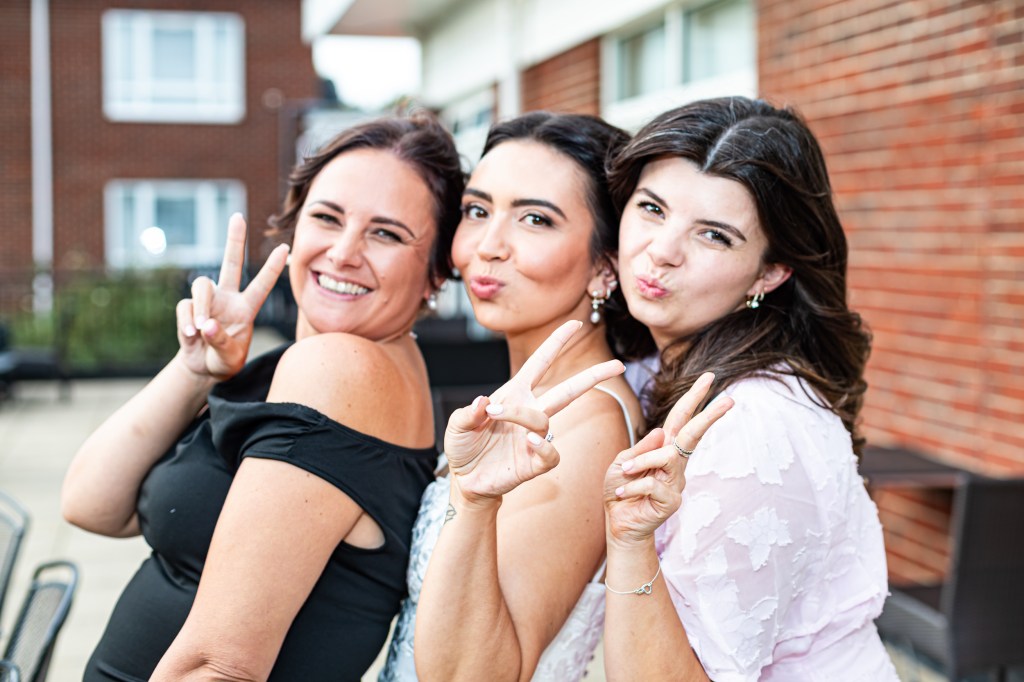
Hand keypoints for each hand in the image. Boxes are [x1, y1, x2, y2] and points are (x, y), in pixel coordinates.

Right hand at [175, 214, 288, 380]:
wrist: (202, 368)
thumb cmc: (224, 361)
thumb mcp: (230, 358)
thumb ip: (222, 342)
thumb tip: (206, 325)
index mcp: (247, 308)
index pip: (262, 285)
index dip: (273, 267)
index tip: (286, 247)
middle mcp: (228, 299)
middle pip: (230, 263)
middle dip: (234, 239)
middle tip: (238, 216)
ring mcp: (207, 302)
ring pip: (201, 285)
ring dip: (200, 306)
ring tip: (201, 329)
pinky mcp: (188, 308)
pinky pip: (185, 307)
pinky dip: (187, 321)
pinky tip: (191, 335)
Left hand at [444, 320, 624, 503]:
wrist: (466, 481)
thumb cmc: (464, 448)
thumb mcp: (456, 426)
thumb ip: (466, 413)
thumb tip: (482, 402)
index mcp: (515, 395)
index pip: (540, 363)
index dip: (557, 343)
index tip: (575, 324)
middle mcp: (530, 413)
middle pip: (568, 390)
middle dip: (593, 377)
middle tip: (618, 364)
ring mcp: (535, 439)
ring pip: (544, 420)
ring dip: (522, 415)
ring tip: (498, 415)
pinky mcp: (536, 463)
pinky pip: (551, 453)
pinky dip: (543, 446)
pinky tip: (529, 441)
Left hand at [604, 373, 732, 545]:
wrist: (618, 523)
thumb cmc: (620, 489)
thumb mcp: (622, 462)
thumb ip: (641, 448)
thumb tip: (663, 432)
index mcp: (664, 447)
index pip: (681, 418)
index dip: (694, 398)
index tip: (710, 377)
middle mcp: (675, 463)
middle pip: (694, 434)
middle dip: (710, 416)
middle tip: (729, 400)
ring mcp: (677, 482)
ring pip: (667, 457)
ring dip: (641, 462)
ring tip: (624, 473)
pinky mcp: (672, 501)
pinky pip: (651, 483)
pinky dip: (630, 486)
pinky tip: (622, 495)